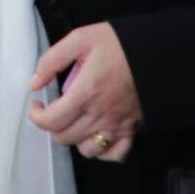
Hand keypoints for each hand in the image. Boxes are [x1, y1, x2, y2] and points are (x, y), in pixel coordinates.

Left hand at [27, 21, 140, 161]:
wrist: (159, 52)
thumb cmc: (121, 44)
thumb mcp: (80, 39)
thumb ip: (51, 61)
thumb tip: (34, 83)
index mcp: (85, 93)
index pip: (50, 121)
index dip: (36, 116)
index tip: (36, 105)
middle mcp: (100, 114)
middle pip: (64, 137)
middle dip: (52, 125)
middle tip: (53, 110)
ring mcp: (117, 125)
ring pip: (87, 149)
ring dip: (75, 138)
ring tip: (74, 121)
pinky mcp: (132, 128)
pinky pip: (115, 154)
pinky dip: (103, 151)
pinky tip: (97, 136)